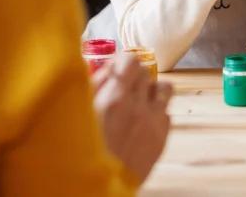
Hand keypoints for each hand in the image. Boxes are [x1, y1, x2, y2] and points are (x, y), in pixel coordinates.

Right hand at [92, 55, 171, 182]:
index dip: (124, 61)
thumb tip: (108, 67)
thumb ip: (95, 86)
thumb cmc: (80, 152)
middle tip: (124, 86)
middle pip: (147, 73)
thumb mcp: (79, 113)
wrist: (94, 188)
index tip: (118, 67)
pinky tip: (142, 123)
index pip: (131, 60)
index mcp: (114, 98)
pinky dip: (156, 114)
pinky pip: (166, 114)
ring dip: (152, 90)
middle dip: (135, 75)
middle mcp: (138, 107)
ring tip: (139, 100)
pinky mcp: (161, 139)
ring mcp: (153, 123)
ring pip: (165, 89)